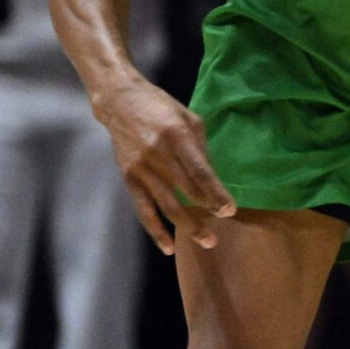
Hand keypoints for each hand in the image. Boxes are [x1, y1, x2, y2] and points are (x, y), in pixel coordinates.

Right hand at [91, 80, 234, 253]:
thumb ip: (202, 150)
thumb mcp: (189, 119)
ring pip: (167, 205)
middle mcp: (158, 154)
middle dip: (208, 210)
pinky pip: (144, 210)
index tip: (230, 210)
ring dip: (188, 226)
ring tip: (208, 241)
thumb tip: (215, 182)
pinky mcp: (129, 178)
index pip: (200, 171)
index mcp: (177, 135)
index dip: (216, 193)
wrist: (120, 101)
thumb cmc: (162, 108)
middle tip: (224, 224)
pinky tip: (168, 247)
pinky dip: (156, 230)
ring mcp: (141, 168)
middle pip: (187, 191)